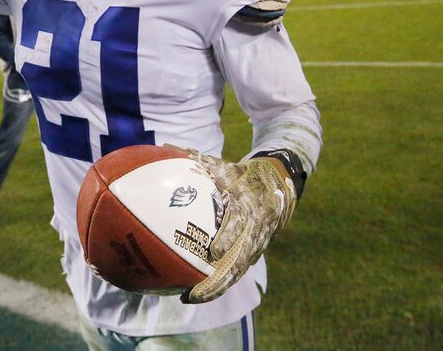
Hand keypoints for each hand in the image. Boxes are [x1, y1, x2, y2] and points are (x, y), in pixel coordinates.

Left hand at [180, 150, 299, 303]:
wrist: (278, 185)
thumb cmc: (241, 173)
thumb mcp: (223, 165)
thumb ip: (196, 159)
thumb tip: (165, 145)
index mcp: (249, 208)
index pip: (241, 225)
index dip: (230, 238)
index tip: (215, 250)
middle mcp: (254, 232)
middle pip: (238, 261)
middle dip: (219, 279)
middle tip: (194, 291)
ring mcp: (255, 246)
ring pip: (236, 271)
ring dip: (216, 287)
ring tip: (190, 297)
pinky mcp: (252, 253)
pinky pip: (233, 270)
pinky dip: (216, 282)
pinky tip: (193, 290)